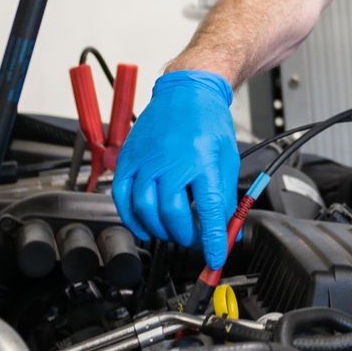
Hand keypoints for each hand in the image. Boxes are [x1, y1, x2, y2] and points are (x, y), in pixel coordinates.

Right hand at [111, 71, 236, 268]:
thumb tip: (229, 232)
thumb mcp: (227, 160)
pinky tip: (144, 225)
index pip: (209, 211)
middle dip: (185, 236)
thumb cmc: (208, 123)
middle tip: (193, 241)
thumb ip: (226, 199)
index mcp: (203, 160)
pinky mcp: (129, 159)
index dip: (213, 241)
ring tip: (172, 233)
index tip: (215, 259)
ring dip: (159, 230)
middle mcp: (172, 161)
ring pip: (145, 209)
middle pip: (173, 213)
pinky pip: (122, 196)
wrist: (188, 91)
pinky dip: (131, 217)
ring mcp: (147, 160)